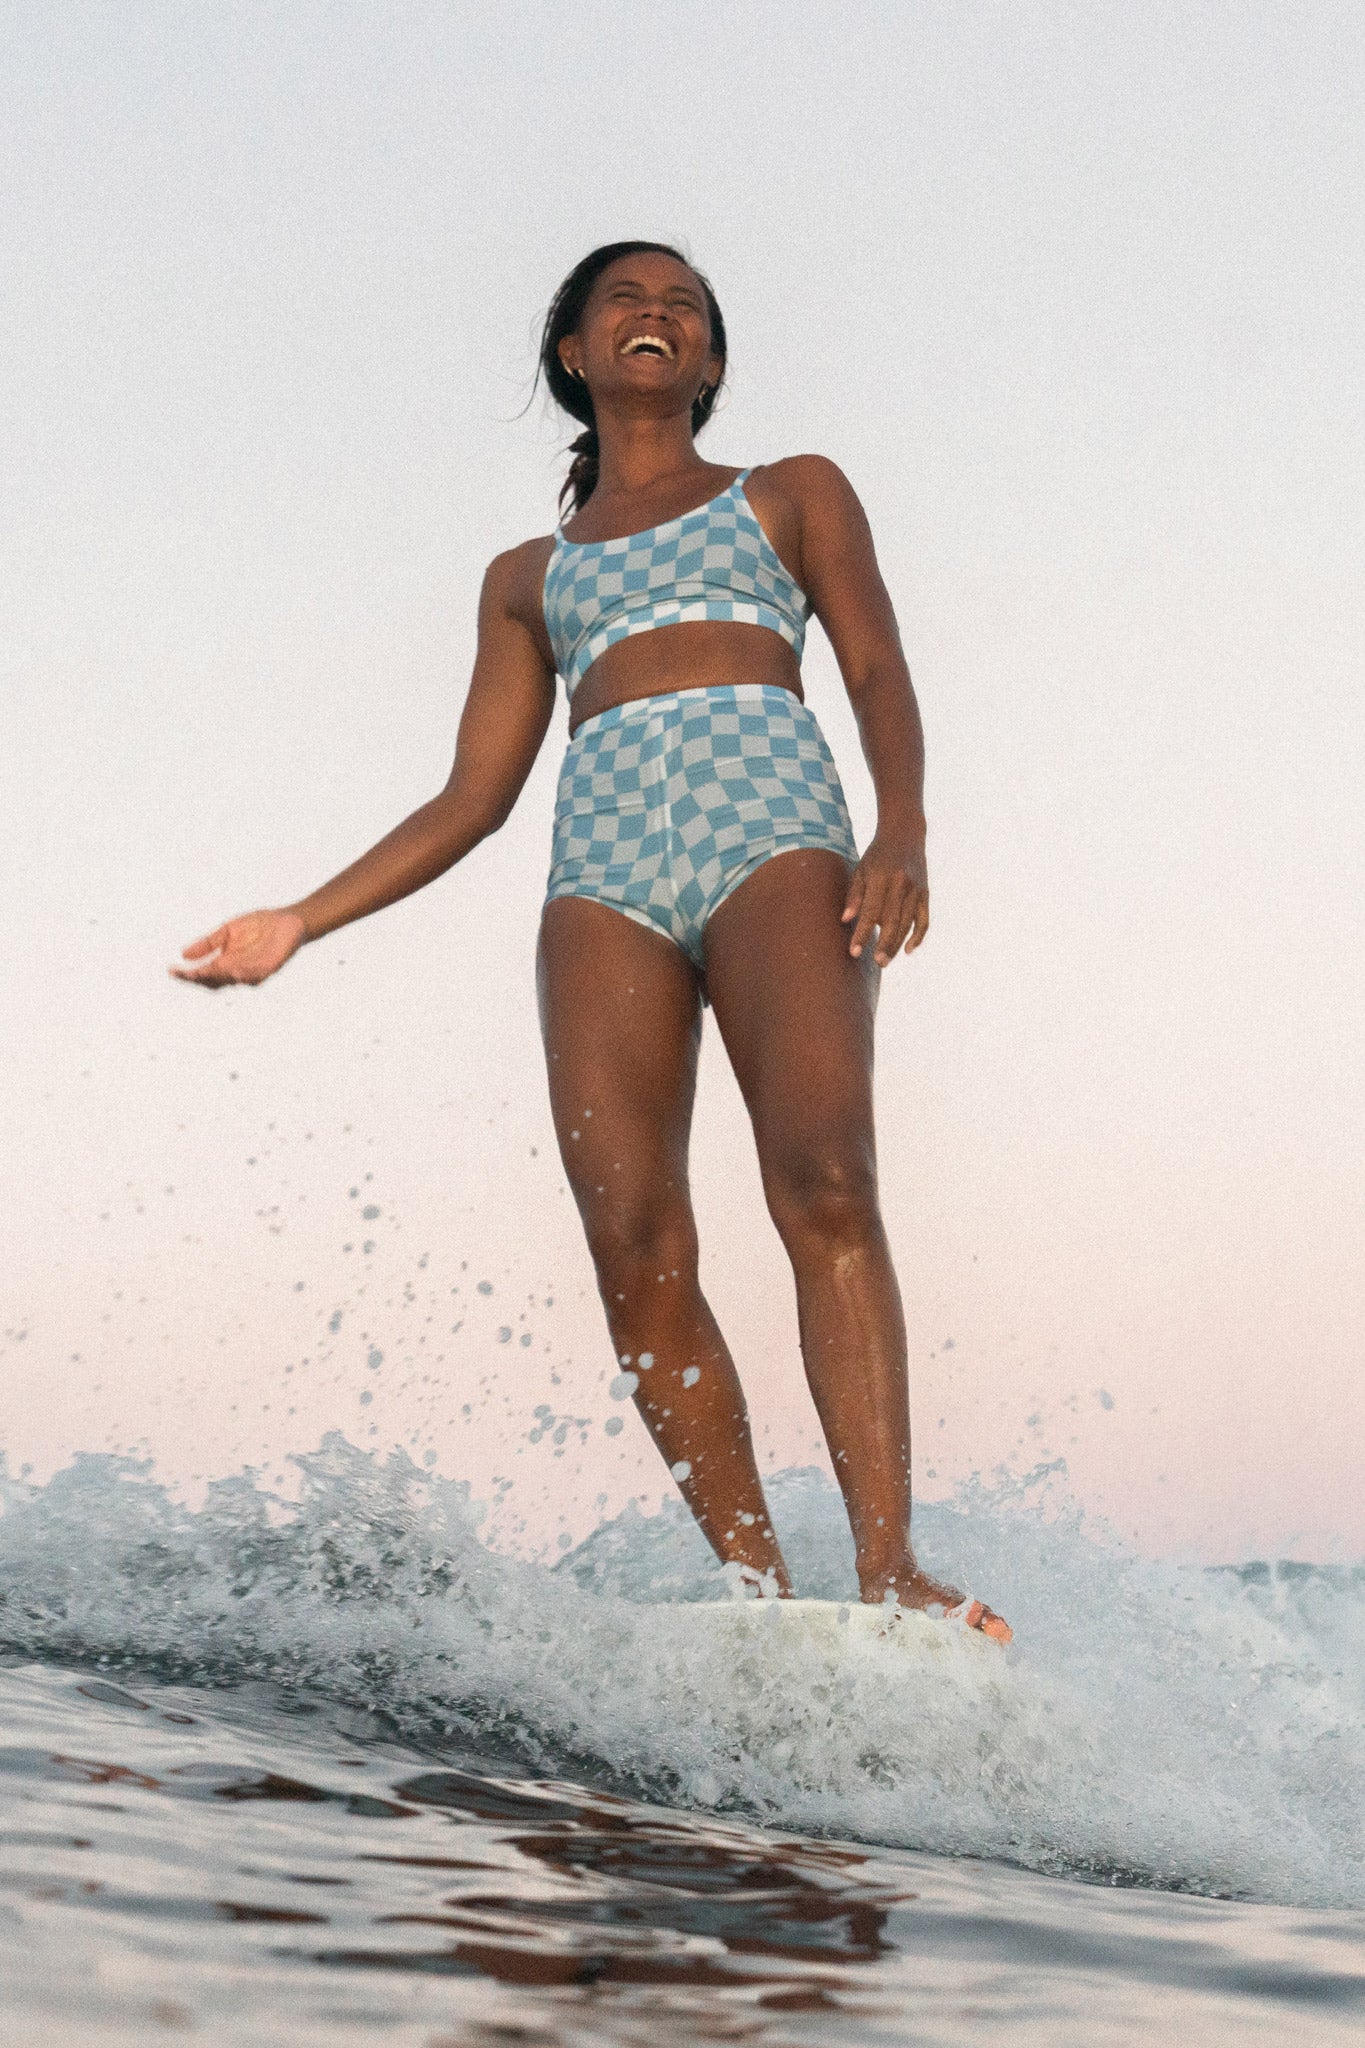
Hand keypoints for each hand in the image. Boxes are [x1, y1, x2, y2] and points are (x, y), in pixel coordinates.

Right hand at [170, 908, 306, 989]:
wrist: (287, 920)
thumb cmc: (258, 926)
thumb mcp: (228, 931)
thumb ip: (208, 943)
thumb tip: (183, 954)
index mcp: (225, 963)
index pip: (202, 974)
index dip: (187, 974)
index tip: (171, 970)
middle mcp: (236, 972)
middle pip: (213, 981)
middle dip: (198, 978)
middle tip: (185, 974)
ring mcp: (252, 973)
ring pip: (231, 980)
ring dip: (218, 977)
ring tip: (202, 972)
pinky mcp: (269, 969)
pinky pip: (254, 975)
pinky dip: (243, 974)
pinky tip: (233, 970)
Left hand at [841, 833, 928, 965]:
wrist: (905, 834)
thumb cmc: (877, 855)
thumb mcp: (861, 870)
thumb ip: (854, 895)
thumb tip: (846, 920)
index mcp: (881, 878)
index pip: (870, 912)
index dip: (862, 933)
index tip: (854, 952)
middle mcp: (901, 884)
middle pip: (893, 921)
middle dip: (884, 944)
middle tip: (877, 963)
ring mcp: (916, 889)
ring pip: (908, 923)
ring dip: (897, 944)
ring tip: (885, 961)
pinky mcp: (925, 893)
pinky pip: (924, 919)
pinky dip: (918, 936)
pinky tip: (909, 950)